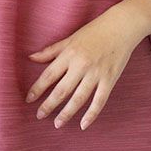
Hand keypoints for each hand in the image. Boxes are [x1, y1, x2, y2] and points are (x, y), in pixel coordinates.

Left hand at [24, 8, 140, 130]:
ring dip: (67, 113)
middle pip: (61, 90)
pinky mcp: (110, 79)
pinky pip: (99, 101)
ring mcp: (96, 74)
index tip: (29, 99)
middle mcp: (81, 65)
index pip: (49, 75)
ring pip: (78, 99)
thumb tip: (31, 57)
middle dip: (49, 105)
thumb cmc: (95, 31)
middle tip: (39, 116)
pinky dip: (91, 114)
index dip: (37, 89)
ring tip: (57, 124)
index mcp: (69, 54)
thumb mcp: (70, 38)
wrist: (122, 26)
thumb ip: (51, 51)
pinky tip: (83, 125)